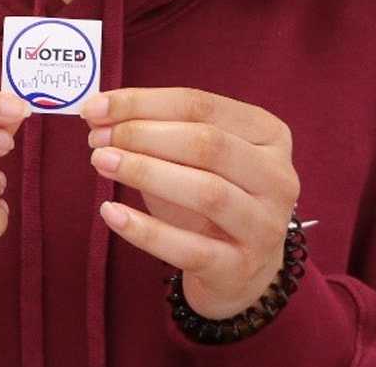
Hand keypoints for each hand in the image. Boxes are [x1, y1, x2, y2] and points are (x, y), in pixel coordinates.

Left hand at [82, 87, 300, 318]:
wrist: (239, 272)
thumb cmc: (209, 199)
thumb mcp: (192, 158)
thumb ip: (155, 131)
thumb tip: (99, 113)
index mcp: (269, 135)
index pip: (201, 105)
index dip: (143, 103)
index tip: (97, 107)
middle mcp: (278, 178)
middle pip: (207, 144)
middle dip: (143, 135)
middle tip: (98, 139)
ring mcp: (265, 226)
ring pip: (206, 192)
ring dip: (144, 172)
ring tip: (102, 162)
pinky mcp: (240, 269)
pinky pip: (188, 249)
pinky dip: (144, 230)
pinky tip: (111, 212)